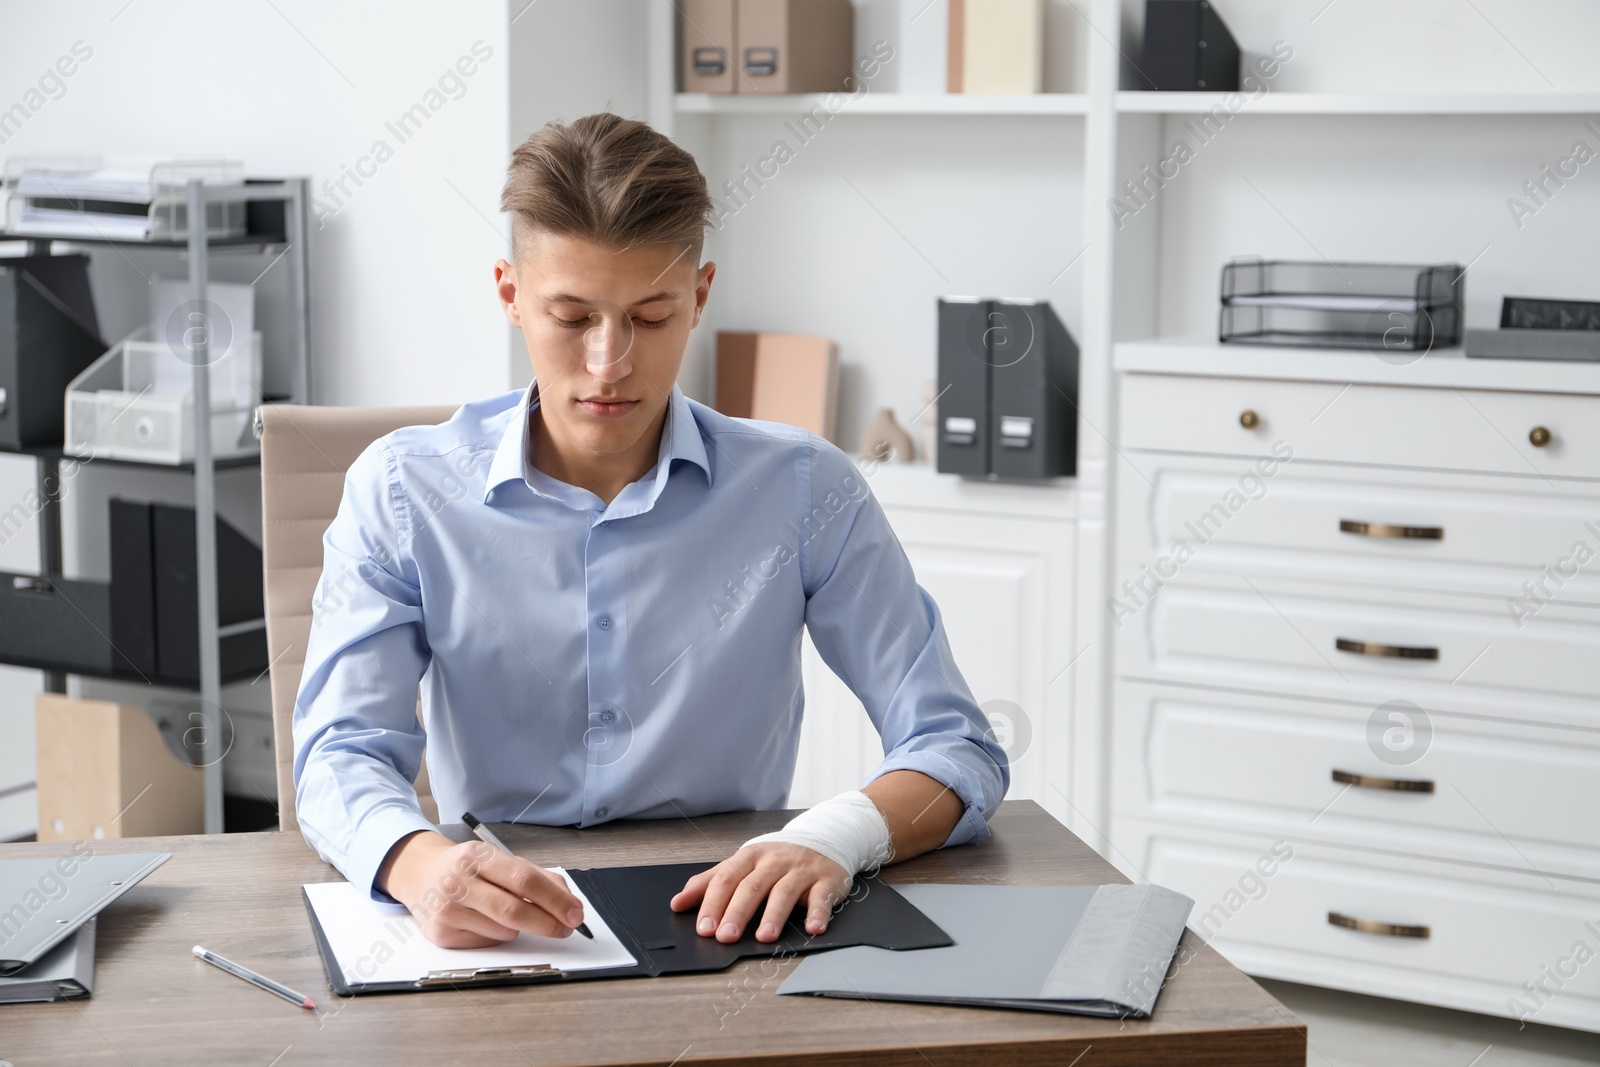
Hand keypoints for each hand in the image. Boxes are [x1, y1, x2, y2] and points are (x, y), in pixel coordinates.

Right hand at [377, 830, 585, 947]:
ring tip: (507, 912)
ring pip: (503, 931)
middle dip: (548, 923)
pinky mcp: (441, 934)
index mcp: (477, 856)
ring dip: (519, 928)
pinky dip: (497, 935)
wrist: (419, 873)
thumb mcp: (498, 859)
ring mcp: (447, 910)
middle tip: (566, 928)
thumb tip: (568, 903)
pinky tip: (484, 920)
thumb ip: (536, 877)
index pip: (524, 880)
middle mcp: (458, 882)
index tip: (575, 913)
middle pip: (514, 911)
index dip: (555, 899)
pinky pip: (487, 942)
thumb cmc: (467, 867)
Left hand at [669, 841, 851, 943]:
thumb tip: (678, 903)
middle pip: (753, 886)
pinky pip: (822, 897)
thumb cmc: (777, 859)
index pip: (727, 879)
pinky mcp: (826, 880)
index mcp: (750, 857)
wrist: (824, 839)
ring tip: (764, 937)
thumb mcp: (743, 864)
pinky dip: (818, 913)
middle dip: (738, 912)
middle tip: (726, 937)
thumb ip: (710, 882)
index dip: (714, 903)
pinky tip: (813, 929)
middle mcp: (775, 862)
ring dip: (774, 915)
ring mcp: (801, 870)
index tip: (704, 928)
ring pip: (785, 892)